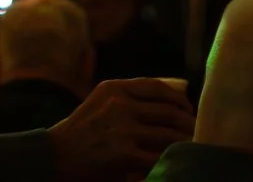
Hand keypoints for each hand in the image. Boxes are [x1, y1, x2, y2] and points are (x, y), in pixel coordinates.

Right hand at [49, 77, 194, 181]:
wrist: (55, 157)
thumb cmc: (81, 132)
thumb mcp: (100, 102)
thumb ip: (128, 97)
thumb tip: (172, 94)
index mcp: (115, 88)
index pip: (157, 87)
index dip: (179, 99)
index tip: (188, 110)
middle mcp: (120, 104)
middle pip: (169, 112)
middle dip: (188, 124)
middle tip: (197, 134)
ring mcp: (122, 129)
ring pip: (169, 136)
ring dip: (185, 144)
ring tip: (193, 150)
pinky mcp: (124, 154)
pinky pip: (158, 158)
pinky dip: (170, 162)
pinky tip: (175, 164)